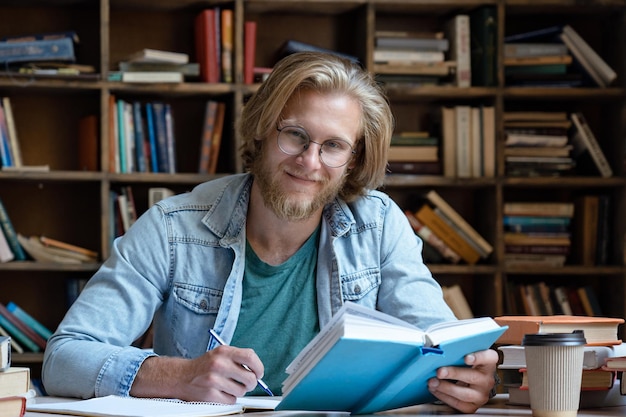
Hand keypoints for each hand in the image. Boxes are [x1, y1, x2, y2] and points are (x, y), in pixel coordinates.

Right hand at [131, 345, 263, 403]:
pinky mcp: (210, 394)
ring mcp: (214, 380)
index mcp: (224, 351)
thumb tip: (258, 371)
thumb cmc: (205, 366)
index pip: (251, 357)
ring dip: (238, 391)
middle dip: (251, 383)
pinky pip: (231, 400)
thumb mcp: (220, 354)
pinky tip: (221, 392)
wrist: (181, 376)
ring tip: (228, 386)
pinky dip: (229, 398)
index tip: (259, 373)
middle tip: (246, 383)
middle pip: (250, 378)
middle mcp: (219, 364)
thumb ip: (238, 358)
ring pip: (242, 391)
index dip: (259, 367)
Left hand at [427, 348, 498, 413]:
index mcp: (487, 363)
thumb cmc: (465, 365)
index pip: (489, 357)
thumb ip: (457, 352)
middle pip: (473, 377)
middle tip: (440, 371)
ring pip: (465, 394)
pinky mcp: (473, 406)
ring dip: (446, 388)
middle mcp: (487, 379)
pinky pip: (458, 404)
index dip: (478, 357)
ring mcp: (481, 394)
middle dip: (454, 374)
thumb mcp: (465, 355)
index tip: (466, 358)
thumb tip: (439, 350)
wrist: (471, 383)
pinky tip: (435, 390)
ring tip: (433, 382)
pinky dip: (444, 396)